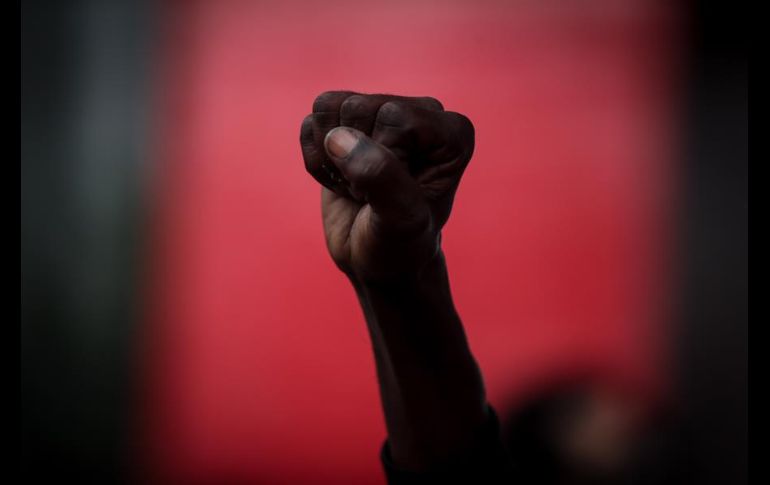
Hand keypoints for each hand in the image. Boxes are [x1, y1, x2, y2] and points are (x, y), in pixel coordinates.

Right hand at [300, 91, 474, 281]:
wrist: (378, 261)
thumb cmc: (401, 244)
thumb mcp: (401, 219)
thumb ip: (380, 177)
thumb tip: (339, 138)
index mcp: (452, 131)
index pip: (393, 116)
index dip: (381, 160)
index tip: (394, 194)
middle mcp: (421, 112)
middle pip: (357, 107)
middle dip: (353, 160)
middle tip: (372, 194)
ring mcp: (383, 114)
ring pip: (328, 107)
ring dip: (332, 158)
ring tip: (358, 186)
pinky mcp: (349, 122)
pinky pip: (312, 122)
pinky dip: (316, 159)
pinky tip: (341, 180)